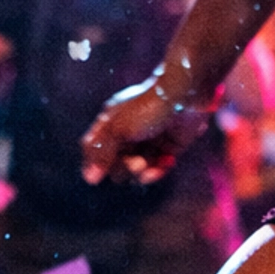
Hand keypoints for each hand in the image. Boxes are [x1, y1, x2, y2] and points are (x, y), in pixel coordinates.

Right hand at [80, 75, 210, 185]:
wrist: (185, 94)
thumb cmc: (147, 107)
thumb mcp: (118, 130)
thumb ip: (102, 153)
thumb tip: (90, 178)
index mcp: (111, 123)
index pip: (94, 148)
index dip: (96, 163)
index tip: (99, 174)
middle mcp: (128, 132)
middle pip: (117, 164)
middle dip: (125, 168)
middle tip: (136, 163)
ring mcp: (148, 140)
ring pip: (137, 169)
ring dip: (142, 173)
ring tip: (148, 168)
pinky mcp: (168, 146)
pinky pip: (158, 168)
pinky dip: (158, 170)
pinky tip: (162, 165)